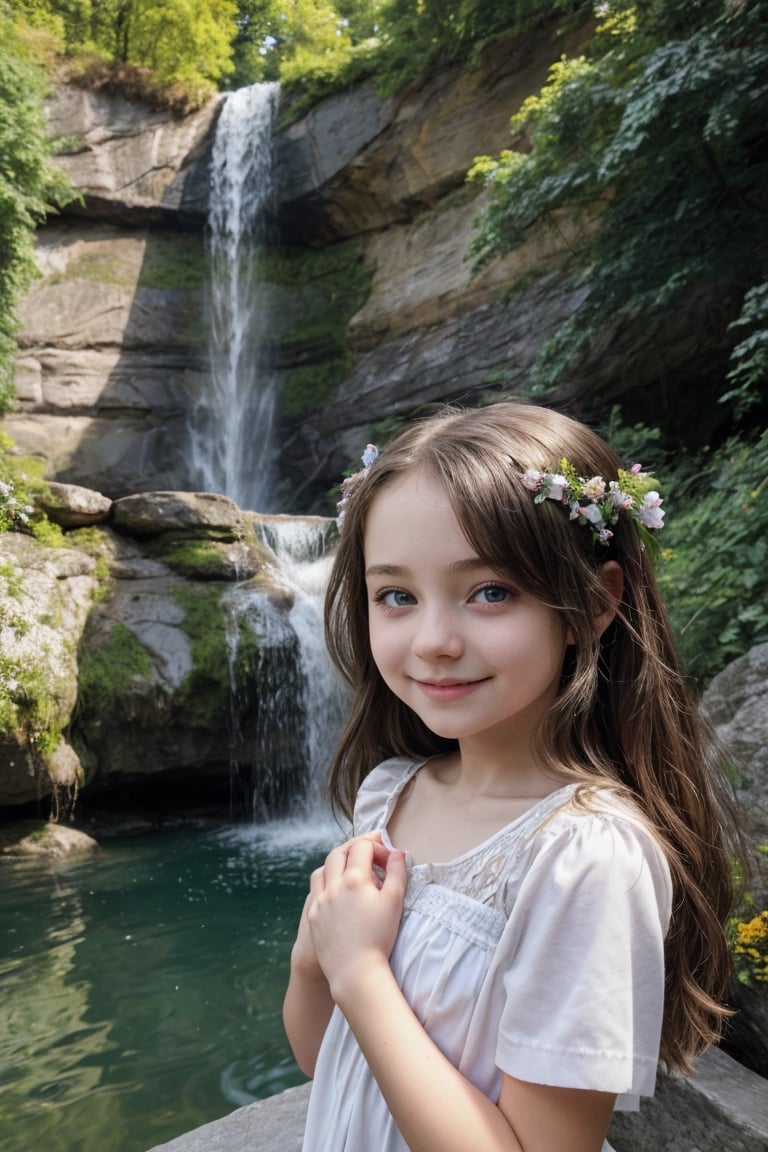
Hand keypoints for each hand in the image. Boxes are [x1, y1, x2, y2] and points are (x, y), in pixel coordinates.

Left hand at [307, 834, 407, 1001]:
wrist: (355, 971)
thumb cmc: (379, 937)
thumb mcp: (394, 902)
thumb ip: (397, 872)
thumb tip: (398, 852)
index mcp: (354, 879)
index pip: (362, 847)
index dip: (376, 846)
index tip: (387, 857)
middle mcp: (333, 885)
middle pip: (339, 852)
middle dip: (354, 847)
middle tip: (369, 851)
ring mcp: (319, 900)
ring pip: (323, 868)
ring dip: (336, 862)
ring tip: (350, 867)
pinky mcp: (313, 915)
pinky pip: (315, 889)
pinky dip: (326, 881)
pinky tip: (336, 889)